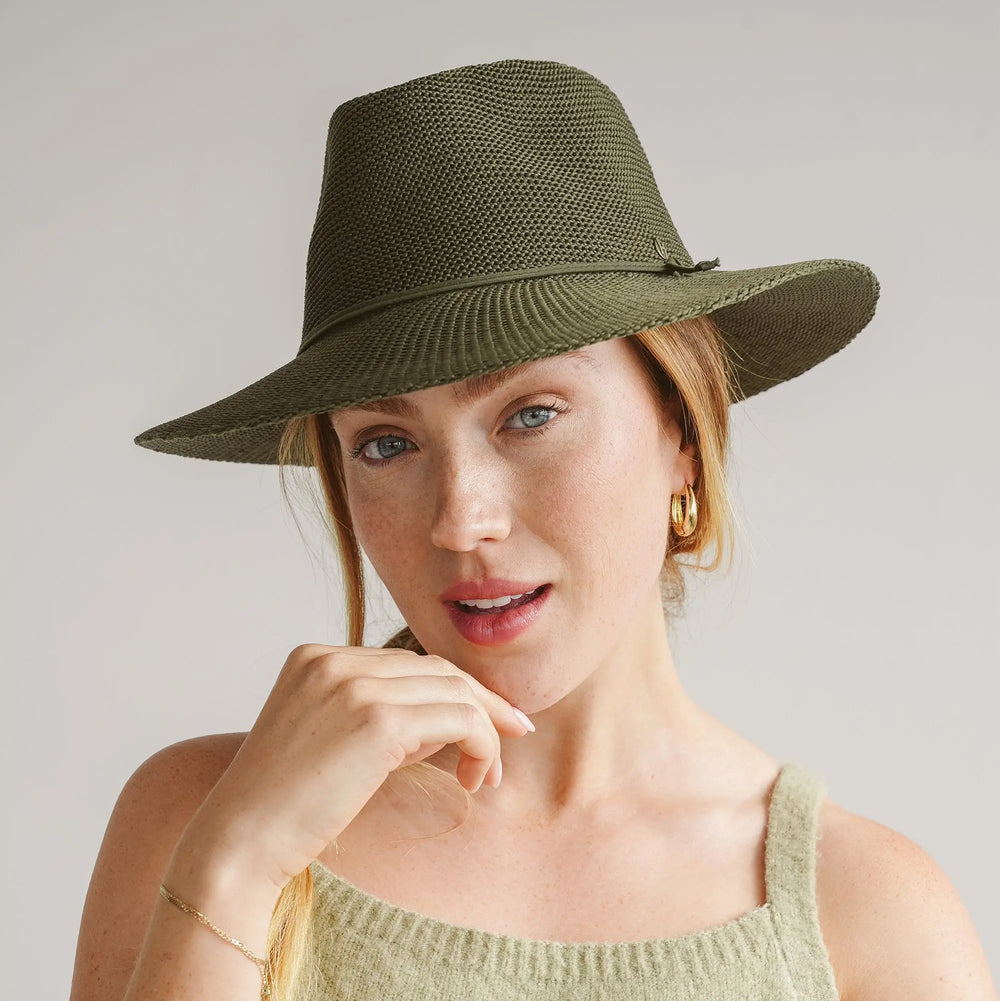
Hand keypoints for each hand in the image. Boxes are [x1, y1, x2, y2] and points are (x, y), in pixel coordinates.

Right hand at [180, 644, 533, 892]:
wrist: (239, 845)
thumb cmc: (287, 806)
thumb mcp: (333, 740)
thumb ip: (381, 714)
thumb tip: (453, 716)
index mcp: (316, 656)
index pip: (407, 663)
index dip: (453, 690)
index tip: (488, 720)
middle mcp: (334, 660)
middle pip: (436, 669)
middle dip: (483, 701)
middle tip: (515, 734)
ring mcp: (353, 684)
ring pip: (453, 690)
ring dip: (485, 730)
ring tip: (488, 775)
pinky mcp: (376, 720)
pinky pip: (458, 718)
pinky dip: (481, 744)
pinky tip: (476, 779)